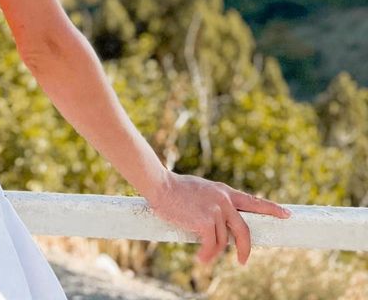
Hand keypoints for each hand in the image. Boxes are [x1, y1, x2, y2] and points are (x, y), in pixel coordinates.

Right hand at [145, 170, 291, 264]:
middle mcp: (224, 200)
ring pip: (223, 241)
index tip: (287, 214)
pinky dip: (206, 255)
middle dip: (245, 249)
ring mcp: (216, 210)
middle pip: (244, 230)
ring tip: (202, 253)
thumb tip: (221, 225)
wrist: (160, 185)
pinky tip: (200, 257)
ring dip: (213, 251)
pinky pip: (212, 246)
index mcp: (224, 192)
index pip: (253, 201)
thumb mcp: (202, 192)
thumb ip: (215, 204)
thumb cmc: (176, 190)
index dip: (272, 208)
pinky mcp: (206, 221)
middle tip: (243, 261)